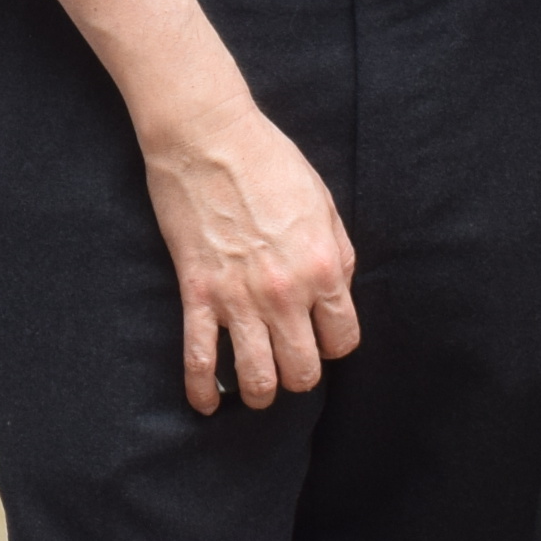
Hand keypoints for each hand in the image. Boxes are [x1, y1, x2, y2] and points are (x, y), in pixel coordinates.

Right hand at [136, 81, 359, 411]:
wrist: (207, 136)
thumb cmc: (269, 160)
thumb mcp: (323, 202)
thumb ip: (336, 253)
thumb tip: (336, 293)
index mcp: (323, 267)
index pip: (342, 340)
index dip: (333, 345)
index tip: (320, 337)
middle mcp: (285, 292)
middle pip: (303, 371)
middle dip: (299, 374)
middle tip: (289, 362)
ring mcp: (239, 297)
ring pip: (258, 379)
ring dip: (261, 391)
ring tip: (258, 387)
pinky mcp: (198, 293)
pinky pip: (200, 359)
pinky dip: (203, 391)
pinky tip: (207, 403)